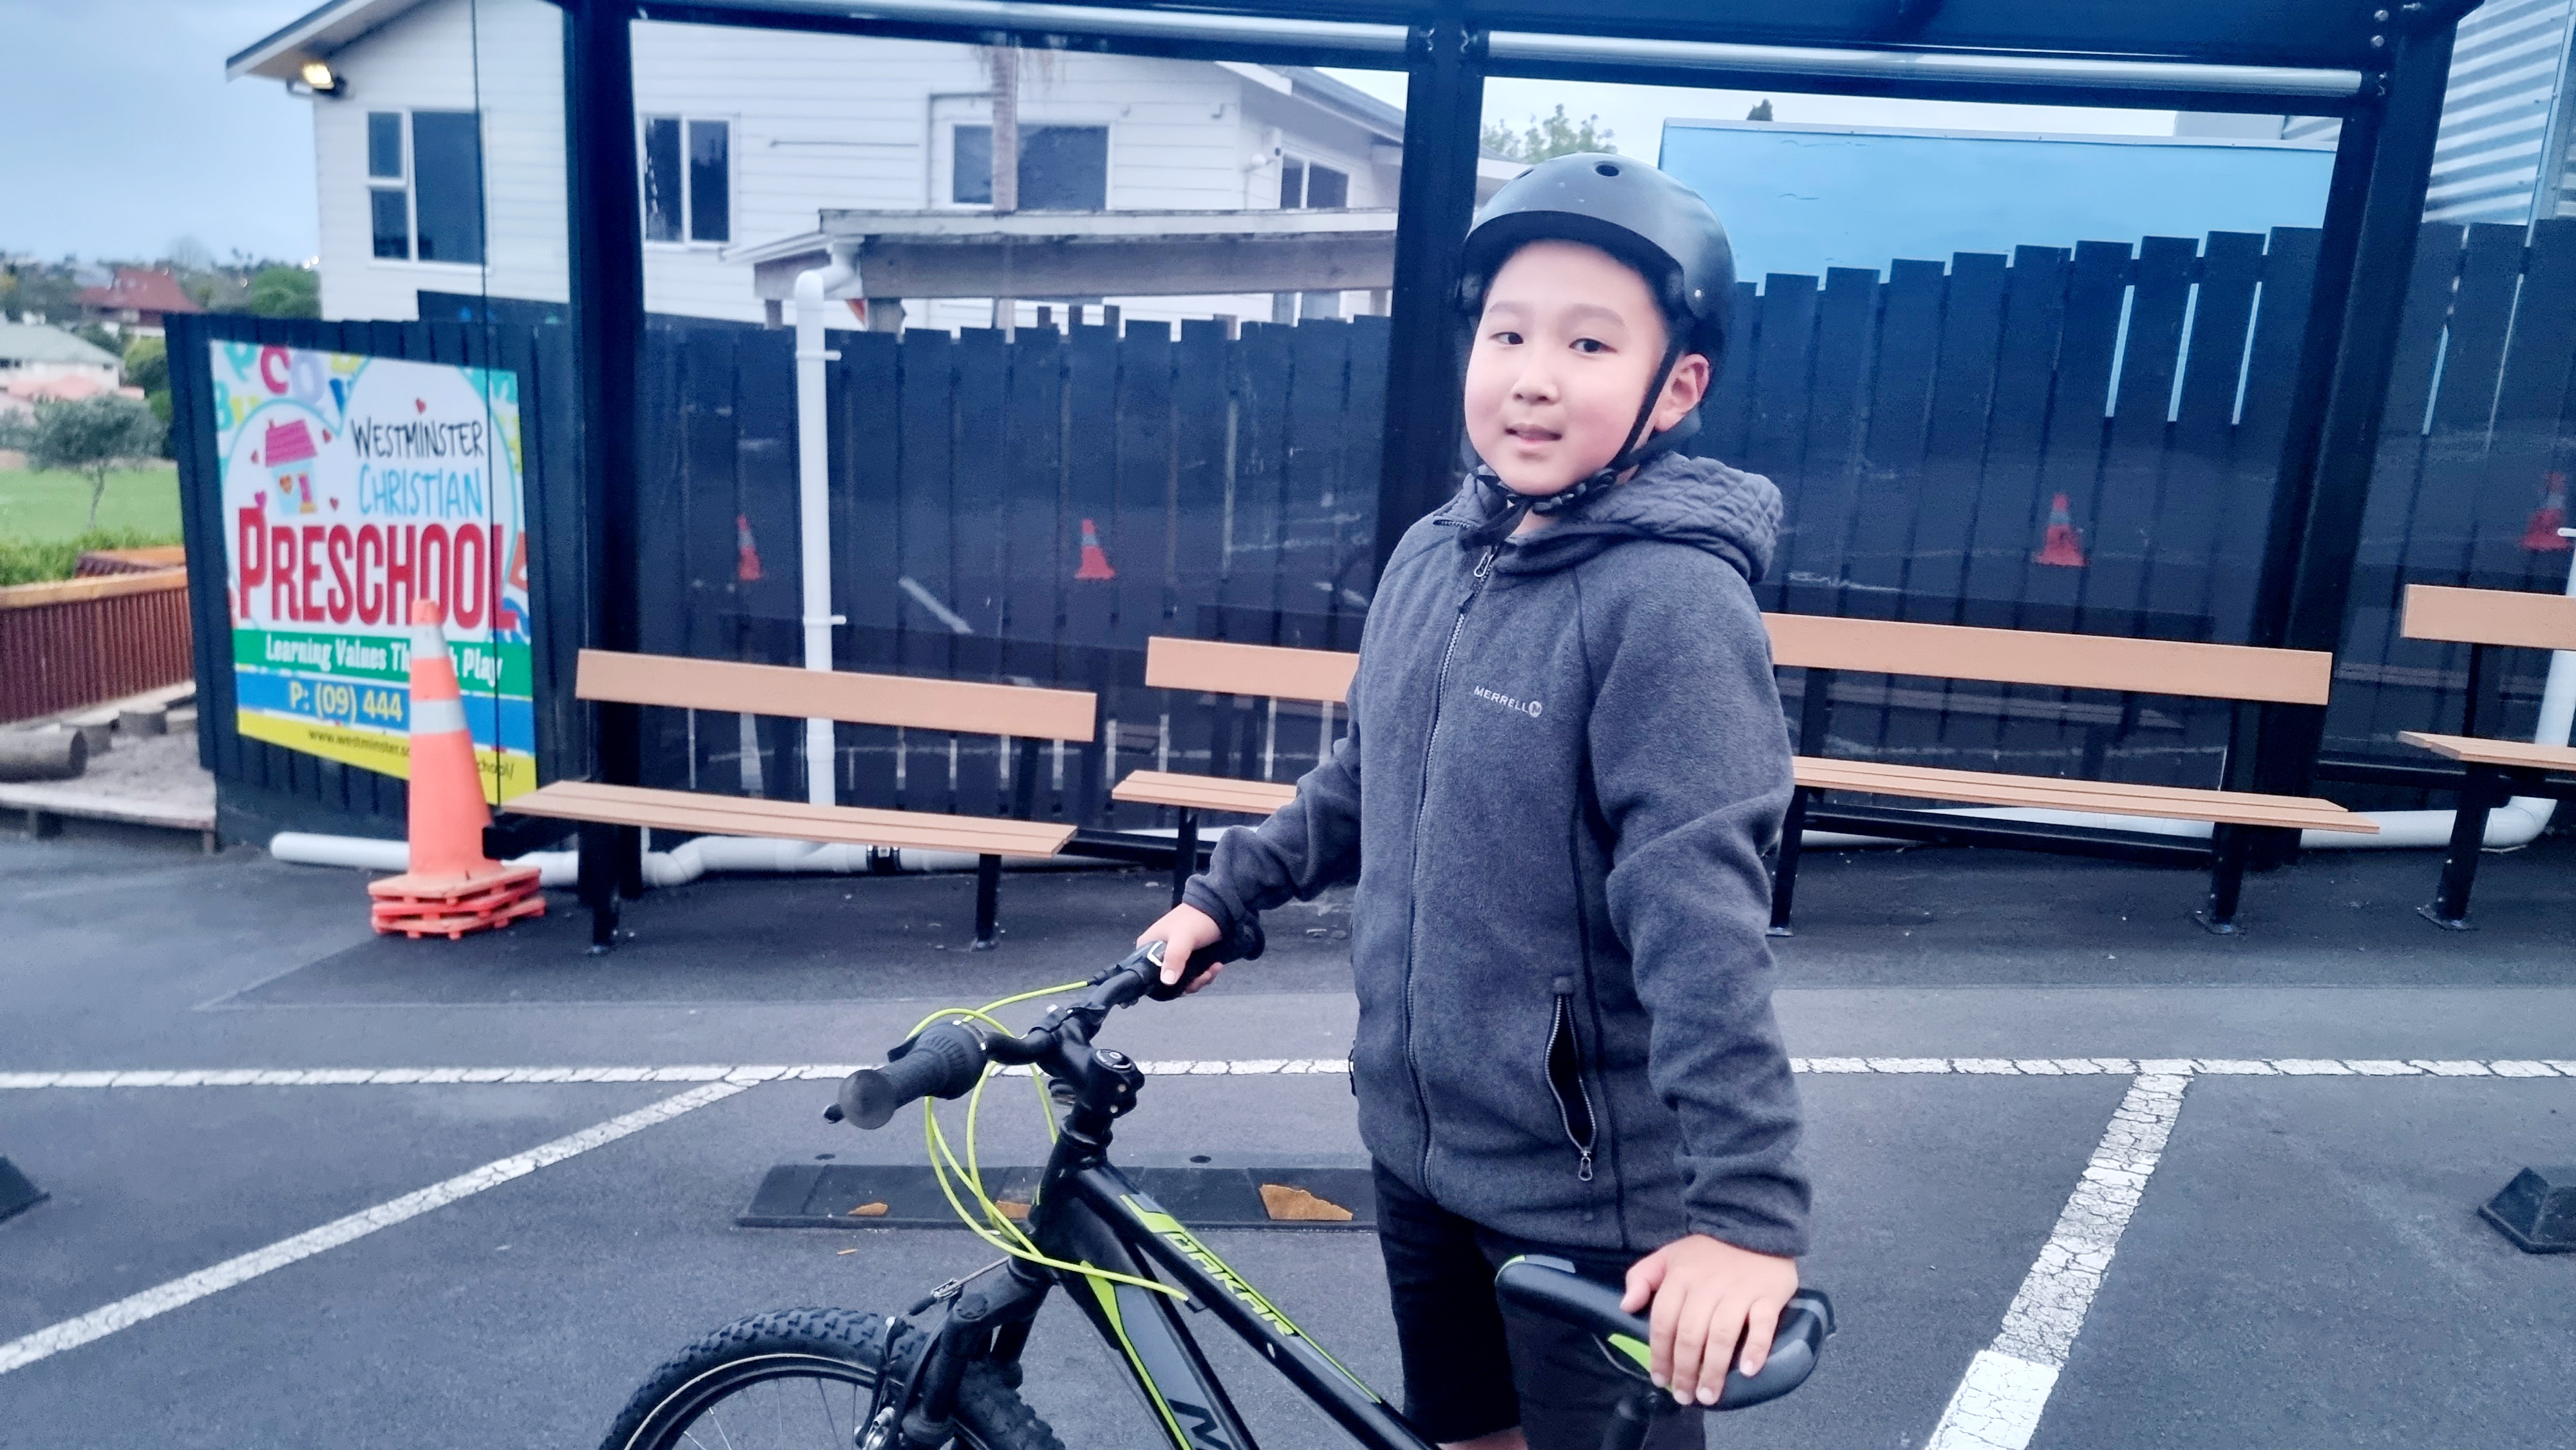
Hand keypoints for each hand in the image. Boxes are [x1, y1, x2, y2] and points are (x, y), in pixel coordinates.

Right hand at [1135, 904, 1224, 994]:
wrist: (1219, 908)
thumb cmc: (1195, 919)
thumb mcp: (1183, 938)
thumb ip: (1174, 957)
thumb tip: (1167, 981)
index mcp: (1147, 947)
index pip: (1146, 975)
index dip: (1164, 984)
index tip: (1182, 983)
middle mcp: (1157, 954)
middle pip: (1167, 981)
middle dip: (1188, 983)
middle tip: (1203, 976)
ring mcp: (1173, 957)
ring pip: (1182, 980)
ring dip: (1199, 979)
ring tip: (1212, 969)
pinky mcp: (1188, 960)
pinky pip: (1192, 976)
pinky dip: (1204, 975)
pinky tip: (1215, 966)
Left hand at [1620, 1233, 1797, 1406]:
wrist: (1755, 1226)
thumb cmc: (1708, 1251)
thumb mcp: (1669, 1256)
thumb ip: (1642, 1278)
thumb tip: (1626, 1307)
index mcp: (1680, 1278)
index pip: (1663, 1322)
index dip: (1659, 1354)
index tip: (1660, 1379)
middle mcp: (1707, 1287)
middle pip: (1690, 1335)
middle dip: (1685, 1371)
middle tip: (1685, 1396)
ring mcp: (1739, 1292)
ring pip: (1722, 1335)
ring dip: (1714, 1370)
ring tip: (1708, 1395)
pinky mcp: (1768, 1296)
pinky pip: (1763, 1325)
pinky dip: (1756, 1349)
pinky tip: (1749, 1370)